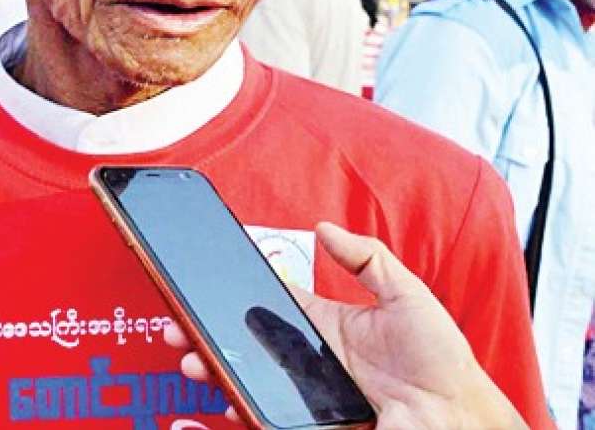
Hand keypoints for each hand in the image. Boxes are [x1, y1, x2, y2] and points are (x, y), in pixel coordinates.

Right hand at [165, 222, 527, 429]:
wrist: (458, 415)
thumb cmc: (441, 359)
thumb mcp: (406, 295)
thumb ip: (367, 259)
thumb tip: (325, 227)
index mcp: (325, 323)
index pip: (270, 301)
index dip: (236, 291)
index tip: (205, 277)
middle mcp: (308, 358)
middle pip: (246, 343)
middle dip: (208, 332)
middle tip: (180, 323)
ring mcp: (306, 392)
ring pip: (247, 379)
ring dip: (213, 368)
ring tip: (191, 358)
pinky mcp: (308, 420)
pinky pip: (264, 416)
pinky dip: (235, 412)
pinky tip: (212, 407)